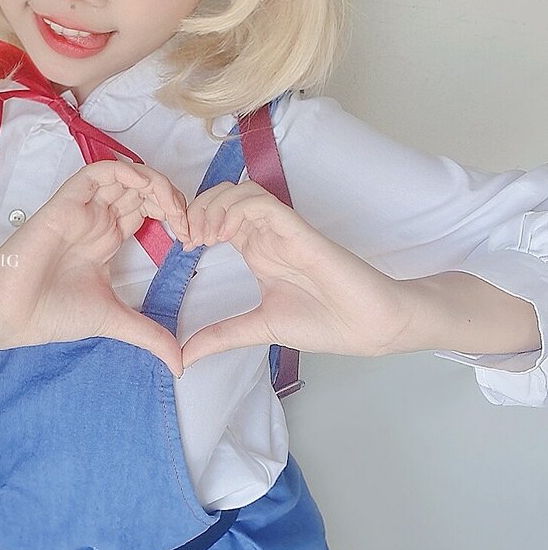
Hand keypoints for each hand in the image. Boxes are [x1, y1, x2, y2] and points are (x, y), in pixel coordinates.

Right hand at [0, 160, 190, 375]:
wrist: (11, 314)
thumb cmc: (51, 314)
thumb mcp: (115, 321)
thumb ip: (149, 335)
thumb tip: (180, 364)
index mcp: (107, 239)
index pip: (148, 211)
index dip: (174, 216)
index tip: (193, 240)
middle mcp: (97, 219)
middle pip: (142, 190)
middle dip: (173, 199)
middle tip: (189, 224)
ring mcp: (84, 208)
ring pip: (126, 176)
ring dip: (156, 184)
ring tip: (174, 209)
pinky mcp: (68, 201)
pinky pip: (99, 172)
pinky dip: (128, 173)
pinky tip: (147, 191)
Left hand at [180, 181, 414, 368]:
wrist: (367, 326)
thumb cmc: (324, 322)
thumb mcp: (258, 328)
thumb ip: (221, 336)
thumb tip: (183, 357)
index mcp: (257, 249)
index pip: (217, 216)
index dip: (193, 222)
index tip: (180, 246)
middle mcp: (266, 234)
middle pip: (223, 195)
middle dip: (197, 208)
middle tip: (187, 236)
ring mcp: (282, 229)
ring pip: (241, 192)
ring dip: (214, 205)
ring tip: (204, 234)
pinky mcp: (298, 230)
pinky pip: (263, 203)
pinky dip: (237, 208)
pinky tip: (225, 232)